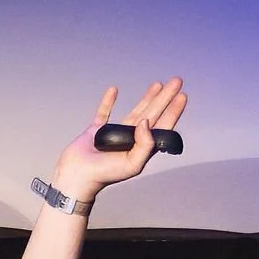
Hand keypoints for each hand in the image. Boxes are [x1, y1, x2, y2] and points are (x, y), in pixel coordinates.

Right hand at [49, 78, 187, 202]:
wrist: (77, 176)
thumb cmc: (104, 175)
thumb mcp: (132, 164)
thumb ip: (145, 145)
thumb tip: (146, 122)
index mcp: (141, 148)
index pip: (162, 126)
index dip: (173, 111)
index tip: (181, 96)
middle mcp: (131, 139)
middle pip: (153, 113)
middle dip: (165, 98)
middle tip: (176, 82)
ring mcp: (114, 133)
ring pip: (135, 111)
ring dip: (147, 97)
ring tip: (158, 84)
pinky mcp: (97, 130)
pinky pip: (104, 113)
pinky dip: (108, 102)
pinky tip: (114, 90)